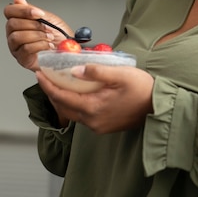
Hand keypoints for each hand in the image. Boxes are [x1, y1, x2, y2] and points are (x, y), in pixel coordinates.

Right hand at [4, 0, 72, 70]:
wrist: (69, 51)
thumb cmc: (58, 36)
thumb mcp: (47, 18)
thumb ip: (31, 9)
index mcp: (18, 22)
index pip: (9, 11)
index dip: (23, 10)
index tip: (39, 13)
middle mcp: (14, 34)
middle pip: (12, 24)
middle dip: (34, 25)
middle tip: (48, 28)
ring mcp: (16, 47)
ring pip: (17, 37)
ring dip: (37, 35)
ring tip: (49, 37)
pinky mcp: (23, 59)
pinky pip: (26, 49)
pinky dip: (40, 45)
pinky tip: (48, 45)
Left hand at [35, 64, 153, 133]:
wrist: (159, 106)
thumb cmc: (143, 89)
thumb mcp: (121, 74)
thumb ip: (97, 72)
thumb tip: (75, 70)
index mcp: (94, 108)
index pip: (62, 97)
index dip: (48, 85)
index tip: (38, 73)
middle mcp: (92, 121)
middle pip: (63, 107)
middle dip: (51, 92)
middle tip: (44, 77)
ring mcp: (98, 126)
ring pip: (71, 113)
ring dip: (62, 99)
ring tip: (57, 84)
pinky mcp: (104, 126)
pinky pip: (82, 116)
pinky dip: (74, 104)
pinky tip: (76, 94)